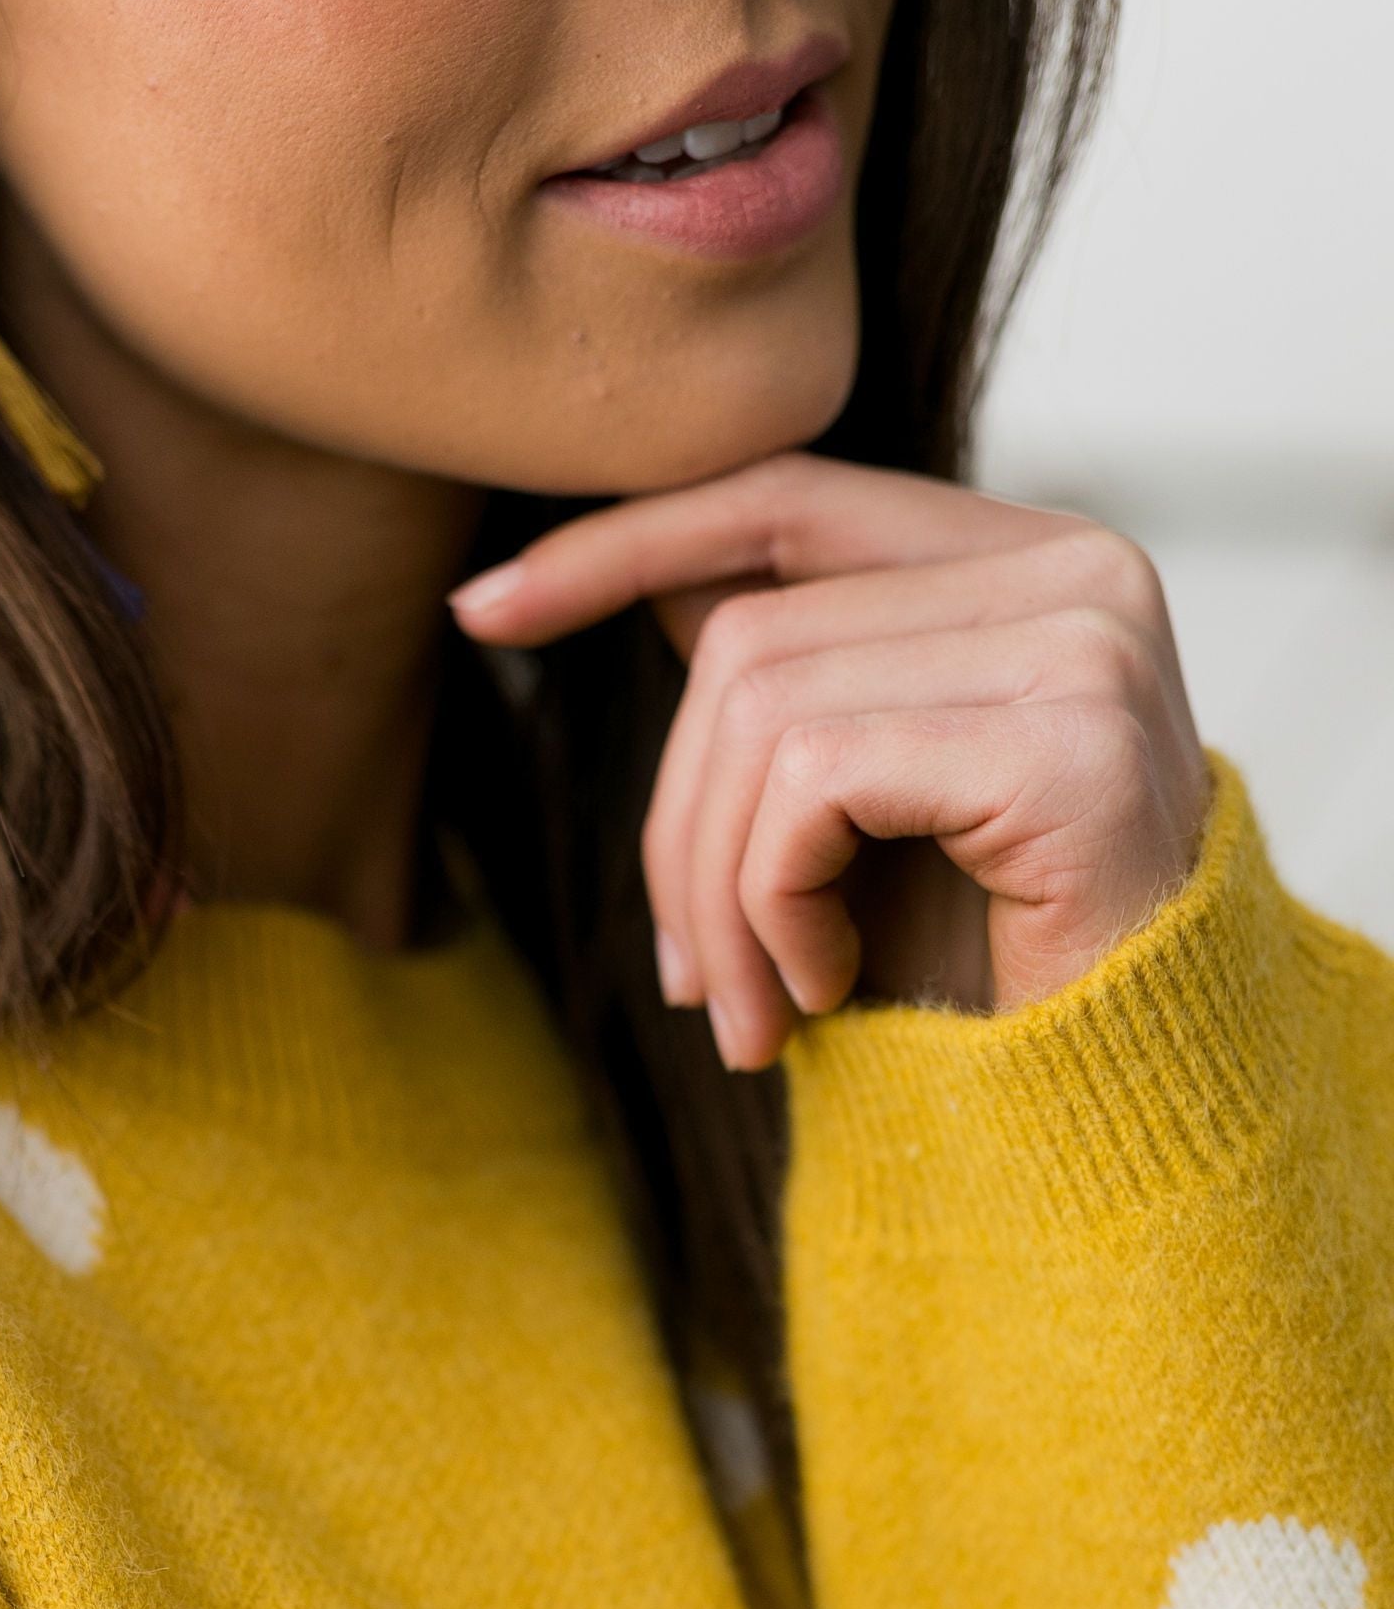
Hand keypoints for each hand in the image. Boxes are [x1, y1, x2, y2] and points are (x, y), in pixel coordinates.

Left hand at [450, 452, 1210, 1071]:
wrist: (1128, 1109)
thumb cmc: (992, 973)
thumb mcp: (861, 812)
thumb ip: (791, 682)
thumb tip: (648, 575)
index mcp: (1030, 561)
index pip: (784, 500)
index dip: (624, 543)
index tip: (480, 610)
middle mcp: (1074, 569)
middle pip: (743, 635)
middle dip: (676, 832)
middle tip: (693, 987)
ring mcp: (1083, 641)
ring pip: (760, 711)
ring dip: (720, 897)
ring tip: (757, 1013)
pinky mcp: (1067, 737)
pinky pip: (813, 781)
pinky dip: (776, 906)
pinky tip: (827, 989)